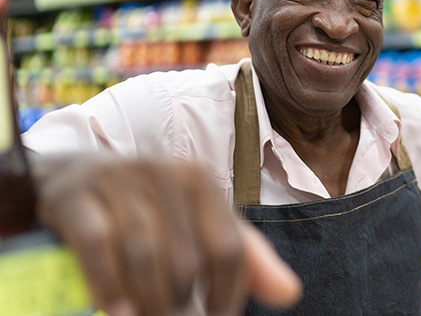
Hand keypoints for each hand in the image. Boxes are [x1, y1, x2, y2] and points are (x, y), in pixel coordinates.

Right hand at [33, 154, 301, 315]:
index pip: (229, 250)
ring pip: (144, 258)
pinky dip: (108, 286)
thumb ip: (247, 258)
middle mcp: (164, 173)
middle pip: (185, 261)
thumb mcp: (203, 224)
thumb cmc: (152, 209)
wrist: (74, 176)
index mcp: (201, 181)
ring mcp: (118, 182)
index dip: (227, 297)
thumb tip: (291, 294)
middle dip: (181, 307)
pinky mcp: (78, 198)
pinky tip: (116, 312)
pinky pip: (99, 248)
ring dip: (148, 303)